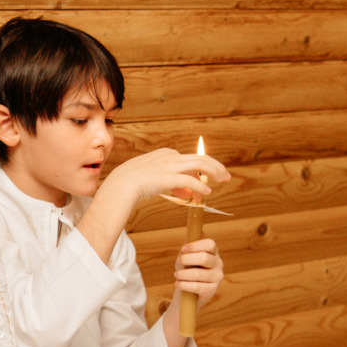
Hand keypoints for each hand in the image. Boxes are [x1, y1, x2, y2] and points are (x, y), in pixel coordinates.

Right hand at [100, 147, 229, 205]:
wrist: (121, 184)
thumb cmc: (134, 182)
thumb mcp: (155, 179)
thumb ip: (173, 184)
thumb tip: (187, 191)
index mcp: (167, 154)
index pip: (191, 159)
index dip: (202, 170)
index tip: (207, 181)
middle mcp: (171, 157)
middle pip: (201, 158)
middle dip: (216, 166)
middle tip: (226, 175)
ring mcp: (170, 165)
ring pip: (200, 164)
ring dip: (214, 172)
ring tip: (223, 180)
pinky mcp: (167, 177)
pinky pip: (190, 180)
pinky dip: (200, 186)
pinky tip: (206, 193)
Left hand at [174, 237, 224, 308]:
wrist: (188, 293)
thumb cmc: (187, 271)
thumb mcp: (186, 257)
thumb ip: (189, 245)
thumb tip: (196, 231)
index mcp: (213, 253)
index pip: (210, 244)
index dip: (196, 245)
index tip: (183, 249)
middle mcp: (218, 264)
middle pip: (204, 258)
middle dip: (187, 259)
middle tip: (179, 262)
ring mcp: (217, 278)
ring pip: (198, 274)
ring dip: (183, 274)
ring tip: (176, 275)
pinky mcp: (212, 290)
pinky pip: (196, 286)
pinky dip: (184, 284)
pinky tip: (178, 283)